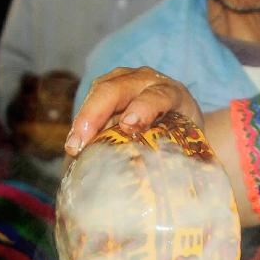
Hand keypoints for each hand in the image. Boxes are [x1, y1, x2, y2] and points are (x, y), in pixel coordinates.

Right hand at [66, 67, 202, 156]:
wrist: (180, 117)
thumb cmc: (184, 134)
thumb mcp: (185, 142)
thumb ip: (173, 153)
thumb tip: (153, 178)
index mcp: (172, 93)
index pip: (159, 96)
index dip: (144, 108)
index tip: (129, 125)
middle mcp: (146, 81)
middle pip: (116, 89)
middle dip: (95, 115)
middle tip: (80, 144)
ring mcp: (124, 81)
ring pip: (99, 92)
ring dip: (83, 119)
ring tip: (73, 147)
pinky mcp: (108, 88)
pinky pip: (92, 102)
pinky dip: (82, 124)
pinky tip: (75, 145)